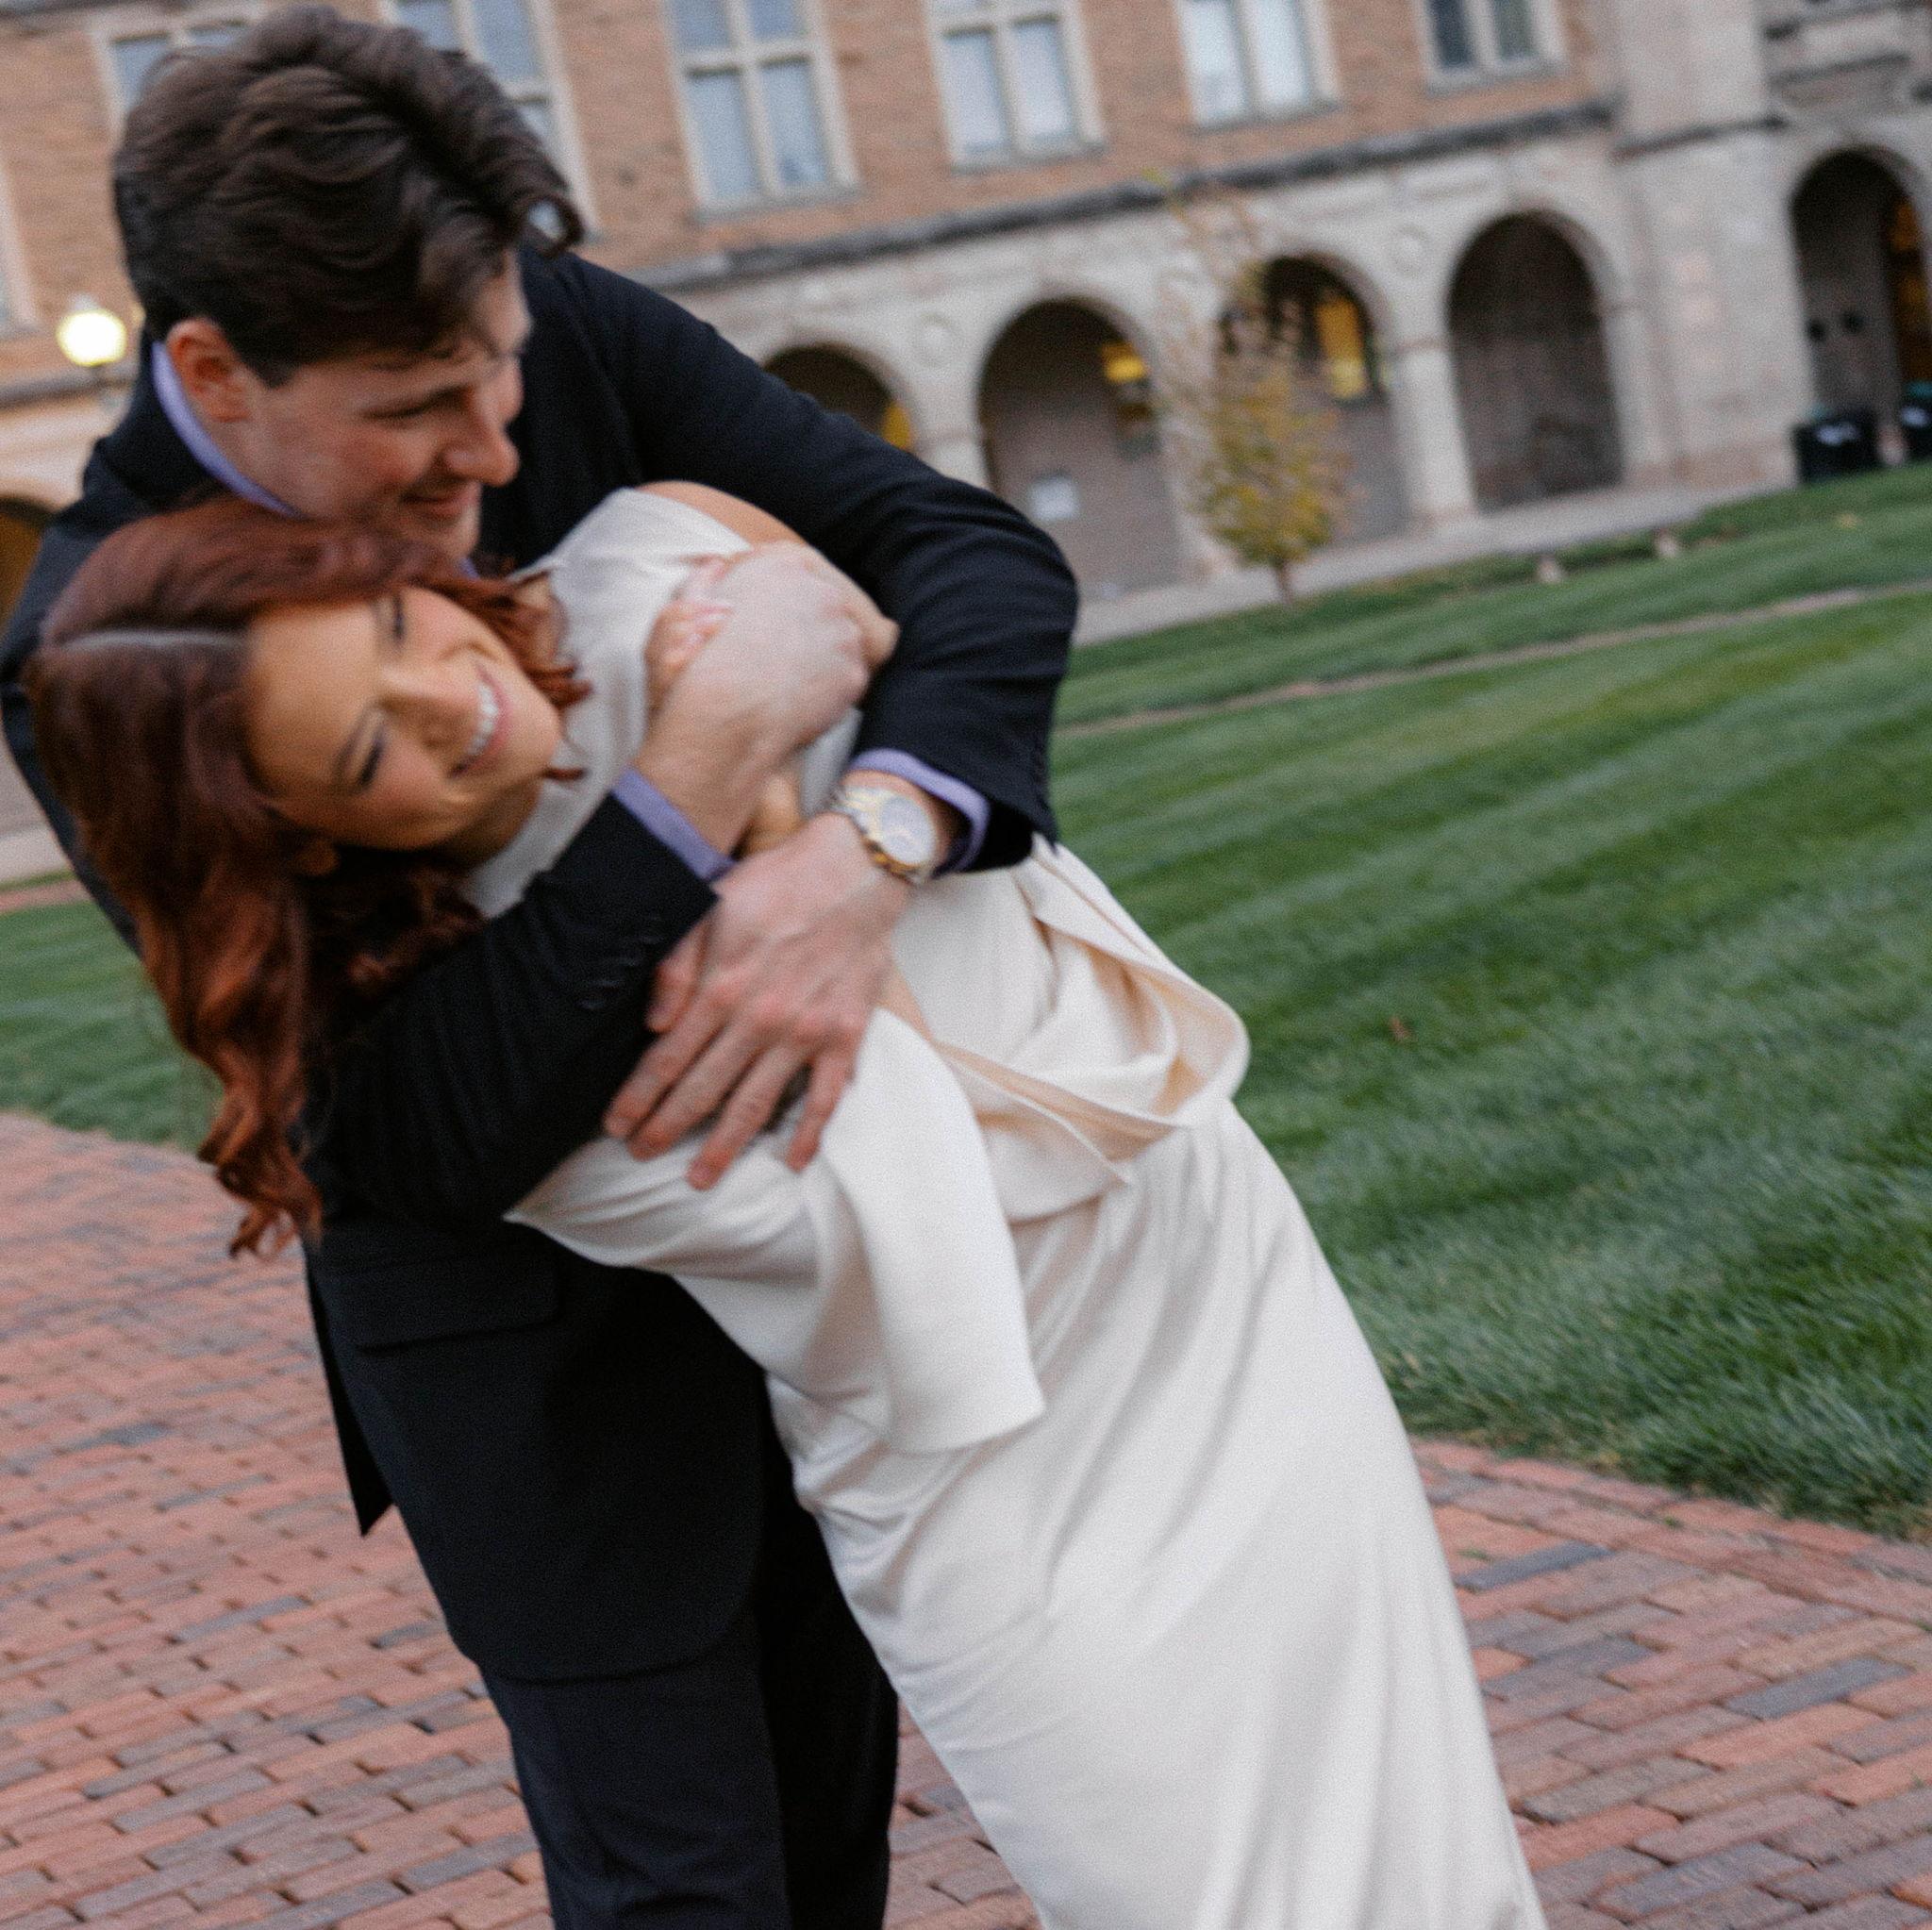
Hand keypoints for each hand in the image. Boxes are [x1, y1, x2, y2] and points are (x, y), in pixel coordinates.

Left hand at [604, 812, 907, 1186]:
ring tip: (699, 1179)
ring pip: (757, 1104)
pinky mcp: (844, 1035)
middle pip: (703, 1090)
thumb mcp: (709, 904)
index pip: (666, 1058)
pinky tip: (792, 1162)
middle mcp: (760, 1019)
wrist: (855, 869)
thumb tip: (653, 1022)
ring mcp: (805, 1033)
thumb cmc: (776, 882)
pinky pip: (825, 1097)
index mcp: (721, 988)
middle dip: (666, 1128)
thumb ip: (675, 963)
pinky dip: (810, 1133)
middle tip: (640, 1155)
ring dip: (724, 1146)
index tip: (616, 1126)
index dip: (637, 1098)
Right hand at [634, 547, 885, 851]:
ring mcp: (844, 632)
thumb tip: (715, 563)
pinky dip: (828, 688)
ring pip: (841, 639)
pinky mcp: (854, 671)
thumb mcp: (684, 610)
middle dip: (810, 623)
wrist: (726, 715)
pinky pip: (845, 676)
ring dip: (823, 654)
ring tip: (790, 678)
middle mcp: (822, 591)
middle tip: (782, 654)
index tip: (772, 621)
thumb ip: (704, 582)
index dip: (783, 598)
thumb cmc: (698, 662)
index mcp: (786, 565)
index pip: (799, 569)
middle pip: (826, 602)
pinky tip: (801, 699)